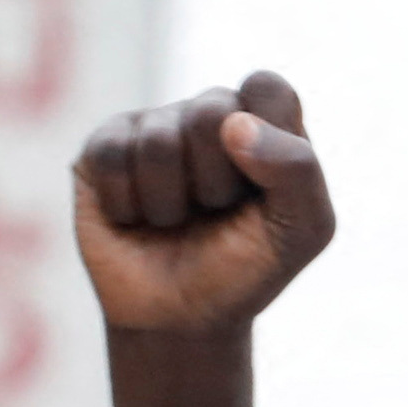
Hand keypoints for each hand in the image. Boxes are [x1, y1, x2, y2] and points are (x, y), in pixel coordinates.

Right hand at [74, 68, 334, 333]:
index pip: (267, 87)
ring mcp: (155, 125)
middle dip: (215, 182)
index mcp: (266, 121)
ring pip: (158, 141)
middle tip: (214, 211)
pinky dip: (129, 204)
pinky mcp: (105, 146)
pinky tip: (136, 218)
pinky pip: (113, 156)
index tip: (261, 189)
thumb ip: (297, 169)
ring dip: (170, 202)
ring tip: (176, 221)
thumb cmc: (246, 268)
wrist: (179, 319)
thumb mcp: (303, 230)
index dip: (265, 138)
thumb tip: (234, 123)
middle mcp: (210, 112)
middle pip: (210, 112)